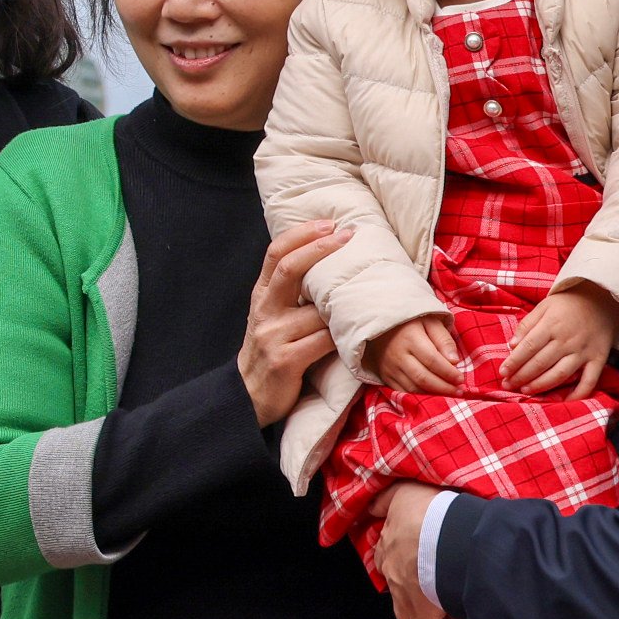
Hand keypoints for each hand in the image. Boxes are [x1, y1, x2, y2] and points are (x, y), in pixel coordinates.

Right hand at [238, 221, 349, 426]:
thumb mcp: (273, 317)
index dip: (302, 235)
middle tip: (348, 234)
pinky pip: (323, 341)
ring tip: (370, 295)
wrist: (248, 395)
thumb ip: (292, 294)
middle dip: (320, 248)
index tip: (330, 223)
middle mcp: (264, 311)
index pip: (275, 253)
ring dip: (343, 306)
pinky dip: (343, 337)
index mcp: (261, 295)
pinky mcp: (286, 360)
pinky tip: (357, 335)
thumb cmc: (272, 351)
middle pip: (289, 268)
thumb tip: (329, 266)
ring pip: (317, 311)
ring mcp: (273, 335)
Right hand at [371, 315, 471, 395]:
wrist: (381, 323)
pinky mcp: (384, 375)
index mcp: (410, 338)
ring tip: (448, 394)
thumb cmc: (412, 322)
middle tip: (458, 391)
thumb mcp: (431, 322)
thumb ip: (444, 340)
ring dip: (432, 394)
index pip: (433, 361)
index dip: (449, 373)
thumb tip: (455, 361)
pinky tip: (430, 394)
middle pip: (423, 378)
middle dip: (444, 388)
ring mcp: (389, 367)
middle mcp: (397, 354)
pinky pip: (402, 391)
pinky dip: (418, 396)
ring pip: (412, 388)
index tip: (461, 379)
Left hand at [377, 483, 450, 618]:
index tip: (425, 560)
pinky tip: (456, 611)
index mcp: (387, 544)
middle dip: (414, 586)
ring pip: (408, 610)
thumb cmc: (429, 512)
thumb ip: (385, 501)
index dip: (407, 560)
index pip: (388, 557)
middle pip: (398, 584)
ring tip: (447, 600)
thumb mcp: (403, 493)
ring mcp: (402, 594)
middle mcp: (390, 570)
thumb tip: (371, 510)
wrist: (446, 536)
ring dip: (425, 608)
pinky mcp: (419, 616)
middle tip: (438, 581)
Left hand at [502, 281, 618, 395]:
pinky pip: (589, 381)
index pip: (528, 347)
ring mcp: (583, 352)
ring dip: (541, 386)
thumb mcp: (544, 306)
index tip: (503, 372)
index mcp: (551, 325)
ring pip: (560, 374)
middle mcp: (567, 340)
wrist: (602, 298)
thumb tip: (511, 345)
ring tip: (526, 391)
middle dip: (522, 376)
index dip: (514, 362)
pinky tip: (564, 402)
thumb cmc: (568, 304)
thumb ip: (527, 325)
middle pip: (541, 363)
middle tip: (508, 385)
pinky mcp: (598, 360)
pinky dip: (578, 394)